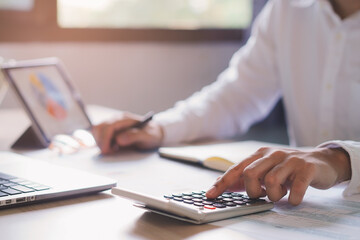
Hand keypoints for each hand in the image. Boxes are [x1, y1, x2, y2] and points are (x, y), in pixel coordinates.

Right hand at [92, 112, 163, 153]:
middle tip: (109, 152)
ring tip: (112, 150)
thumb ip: (135, 136)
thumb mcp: (148, 136)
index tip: (107, 151)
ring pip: (97, 130)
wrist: (155, 133)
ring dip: (100, 141)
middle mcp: (117, 119)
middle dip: (101, 141)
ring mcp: (113, 124)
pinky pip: (100, 134)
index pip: (108, 126)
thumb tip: (119, 139)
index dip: (105, 139)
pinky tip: (111, 148)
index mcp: (125, 119)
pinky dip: (101, 142)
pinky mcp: (111, 130)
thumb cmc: (152, 134)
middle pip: (99, 128)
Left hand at [206, 146, 350, 204]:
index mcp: (260, 155)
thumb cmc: (289, 168)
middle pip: (250, 174)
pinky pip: (296, 188)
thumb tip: (223, 184)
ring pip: (271, 181)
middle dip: (252, 191)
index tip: (210, 194)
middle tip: (263, 195)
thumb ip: (247, 176)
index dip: (222, 182)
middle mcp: (273, 154)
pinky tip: (294, 199)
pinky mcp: (306, 168)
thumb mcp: (267, 169)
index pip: (236, 169)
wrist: (322, 161)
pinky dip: (293, 199)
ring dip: (274, 196)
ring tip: (281, 195)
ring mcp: (290, 160)